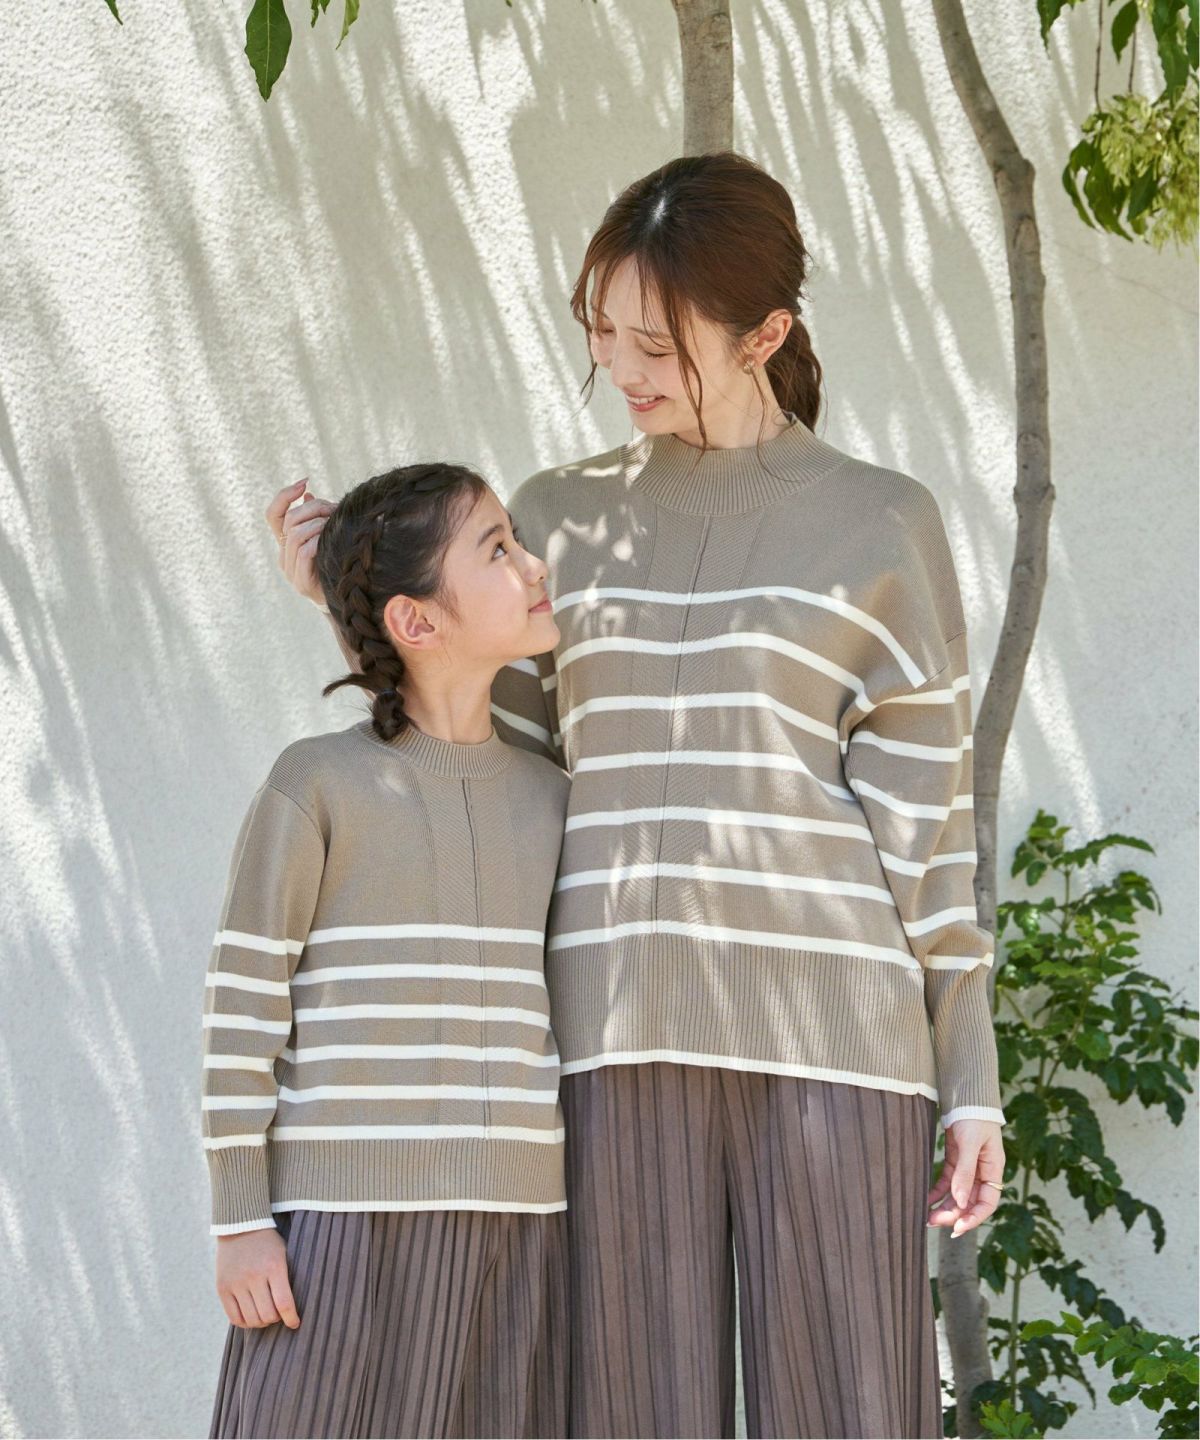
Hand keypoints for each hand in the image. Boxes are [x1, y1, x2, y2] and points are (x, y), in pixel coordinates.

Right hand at [215, 1226, 299, 1328]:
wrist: (241, 1226)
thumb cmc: (268, 1243)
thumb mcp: (283, 1255)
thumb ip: (286, 1280)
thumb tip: (291, 1310)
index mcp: (274, 1266)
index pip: (284, 1303)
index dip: (291, 1318)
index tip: (295, 1323)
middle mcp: (254, 1275)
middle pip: (267, 1315)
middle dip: (276, 1319)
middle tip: (278, 1314)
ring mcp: (236, 1282)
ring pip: (251, 1319)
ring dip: (261, 1322)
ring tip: (265, 1315)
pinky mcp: (222, 1288)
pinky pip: (234, 1317)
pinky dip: (245, 1322)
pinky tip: (251, 1316)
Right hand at [265, 478, 334, 606]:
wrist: (342, 600)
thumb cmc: (334, 565)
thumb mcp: (324, 538)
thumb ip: (315, 519)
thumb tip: (308, 494)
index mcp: (285, 543)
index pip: (273, 514)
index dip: (285, 495)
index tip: (305, 481)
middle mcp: (283, 556)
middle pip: (289, 520)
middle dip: (314, 508)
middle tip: (335, 509)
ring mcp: (290, 570)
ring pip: (296, 535)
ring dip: (318, 524)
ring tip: (335, 524)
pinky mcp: (301, 582)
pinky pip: (304, 553)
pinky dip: (317, 541)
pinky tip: (330, 540)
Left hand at [926, 1118, 1005, 1238]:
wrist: (965, 1095)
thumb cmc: (974, 1116)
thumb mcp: (970, 1142)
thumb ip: (965, 1171)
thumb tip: (959, 1200)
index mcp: (993, 1169)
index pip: (987, 1203)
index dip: (974, 1218)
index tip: (957, 1228)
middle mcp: (982, 1172)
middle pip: (969, 1202)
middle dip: (953, 1214)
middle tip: (932, 1222)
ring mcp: (968, 1167)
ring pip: (957, 1195)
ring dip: (943, 1206)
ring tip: (926, 1217)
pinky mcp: (955, 1160)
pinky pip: (947, 1182)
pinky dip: (937, 1192)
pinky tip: (925, 1199)